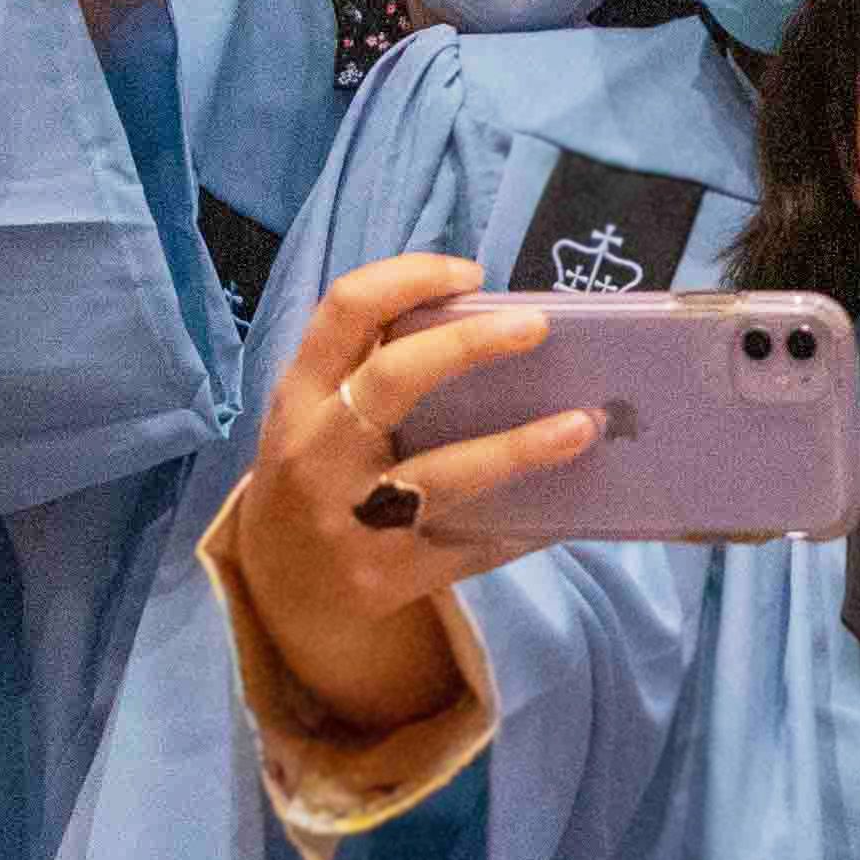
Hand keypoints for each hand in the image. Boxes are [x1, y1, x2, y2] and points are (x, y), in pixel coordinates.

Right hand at [230, 253, 603, 724]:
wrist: (274, 586)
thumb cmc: (315, 471)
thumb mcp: (313, 413)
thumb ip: (369, 365)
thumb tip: (485, 317)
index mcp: (300, 395)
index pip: (347, 310)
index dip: (410, 277)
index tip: (471, 273)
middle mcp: (319, 453)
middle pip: (395, 380)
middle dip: (469, 345)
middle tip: (537, 327)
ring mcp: (352, 520)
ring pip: (446, 474)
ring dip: (521, 447)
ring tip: (585, 424)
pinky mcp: (389, 577)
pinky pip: (472, 546)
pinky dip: (524, 526)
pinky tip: (565, 510)